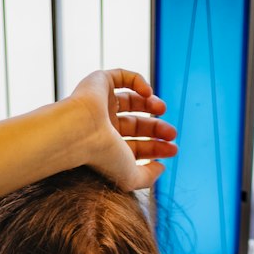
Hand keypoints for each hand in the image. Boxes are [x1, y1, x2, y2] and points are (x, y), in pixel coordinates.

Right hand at [67, 69, 177, 191]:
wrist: (80, 132)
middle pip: (136, 124)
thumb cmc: (102, 156)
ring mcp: (99, 103)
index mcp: (106, 147)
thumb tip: (161, 168)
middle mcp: (101, 125)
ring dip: (151, 103)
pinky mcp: (99, 82)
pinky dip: (138, 81)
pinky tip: (148, 93)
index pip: (135, 145)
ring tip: (162, 109)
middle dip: (156, 128)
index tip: (173, 150)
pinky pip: (122, 76)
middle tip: (172, 133)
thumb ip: (147, 177)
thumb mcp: (130, 176)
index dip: (156, 148)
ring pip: (131, 100)